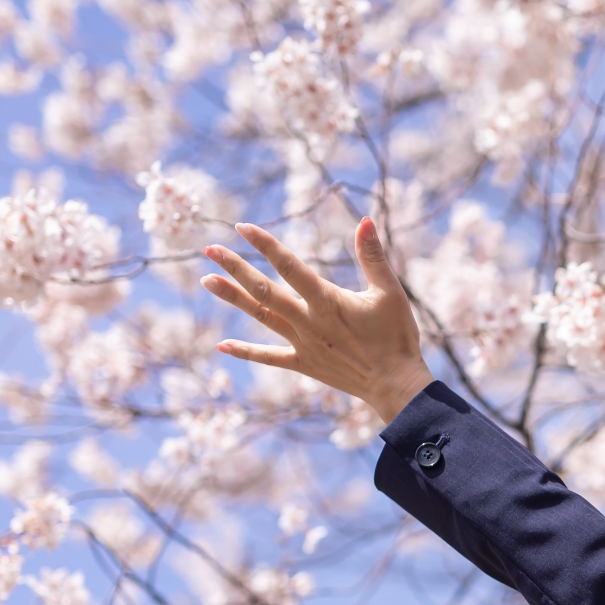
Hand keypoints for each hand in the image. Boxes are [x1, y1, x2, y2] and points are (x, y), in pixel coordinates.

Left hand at [201, 217, 433, 422]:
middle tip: (209, 250)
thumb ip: (373, 256)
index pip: (290, 266)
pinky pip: (269, 357)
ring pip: (261, 316)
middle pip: (264, 291)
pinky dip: (245, 351)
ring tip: (207, 280)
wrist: (396, 384)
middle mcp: (309, 321)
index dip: (265, 245)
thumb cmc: (397, 336)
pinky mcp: (304, 364)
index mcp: (328, 301)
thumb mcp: (389, 292)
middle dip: (236, 267)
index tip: (243, 227)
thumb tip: (365, 220)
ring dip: (233, 298)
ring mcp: (303, 344)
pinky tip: (221, 346)